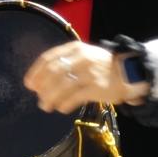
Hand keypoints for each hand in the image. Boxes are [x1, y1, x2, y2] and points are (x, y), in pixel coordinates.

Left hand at [24, 41, 148, 113]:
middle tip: (38, 97)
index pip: (49, 58)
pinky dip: (65, 104)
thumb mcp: (84, 56)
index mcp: (75, 48)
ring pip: (62, 86)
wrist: (128, 71)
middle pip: (53, 73)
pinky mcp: (96, 88)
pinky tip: (61, 108)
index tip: (29, 84)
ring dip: (50, 98)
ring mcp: (89, 73)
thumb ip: (64, 64)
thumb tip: (39, 81)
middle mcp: (81, 58)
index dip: (36, 72)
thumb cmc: (101, 66)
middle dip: (42, 87)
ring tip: (46, 106)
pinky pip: (75, 97)